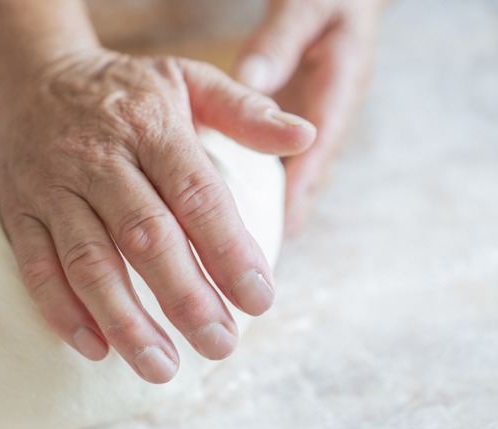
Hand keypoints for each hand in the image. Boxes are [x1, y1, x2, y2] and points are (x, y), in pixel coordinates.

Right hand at [0, 48, 315, 382]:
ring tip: (161, 366)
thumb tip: (304, 135)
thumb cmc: (123, 90)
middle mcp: (98, 158)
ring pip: (88, 261)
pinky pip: (36, 266)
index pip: (196, 194)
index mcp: (150, 126)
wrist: (30, 77)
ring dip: (124, 319)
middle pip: (144, 235)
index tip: (259, 300)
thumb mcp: (187, 78)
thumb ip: (245, 110)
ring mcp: (53, 187)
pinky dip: (61, 311)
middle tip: (220, 345)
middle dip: (184, 297)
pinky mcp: (18, 211)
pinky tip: (94, 348)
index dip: (228, 249)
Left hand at [234, 0, 385, 235]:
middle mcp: (329, 115)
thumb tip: (250, 82)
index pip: (320, 146)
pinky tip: (239, 205)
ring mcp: (316, 122)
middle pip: (311, 174)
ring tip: (250, 247)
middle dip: (289, 213)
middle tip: (262, 254)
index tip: (282, 224)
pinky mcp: (301, 124)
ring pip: (299, 173)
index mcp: (338, 89)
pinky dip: (267, 184)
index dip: (300, 188)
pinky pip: (286, 160)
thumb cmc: (324, 0)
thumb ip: (278, 45)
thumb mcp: (304, 10)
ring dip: (278, 207)